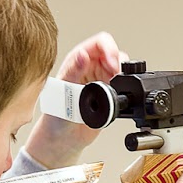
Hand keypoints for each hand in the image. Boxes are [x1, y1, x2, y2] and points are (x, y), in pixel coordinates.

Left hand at [21, 31, 125, 169]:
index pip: (100, 43)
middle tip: (115, 76)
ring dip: (123, 74)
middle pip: (114, 52)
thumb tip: (82, 55)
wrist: (64, 139)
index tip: (112, 64)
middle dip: (118, 62)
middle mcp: (91, 67)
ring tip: (115, 87)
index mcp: (77, 60)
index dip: (109, 49)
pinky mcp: (111, 92)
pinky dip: (126, 87)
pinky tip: (118, 95)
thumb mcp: (64, 90)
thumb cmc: (57, 115)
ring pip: (122, 67)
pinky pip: (124, 84)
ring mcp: (102, 79)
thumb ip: (73, 71)